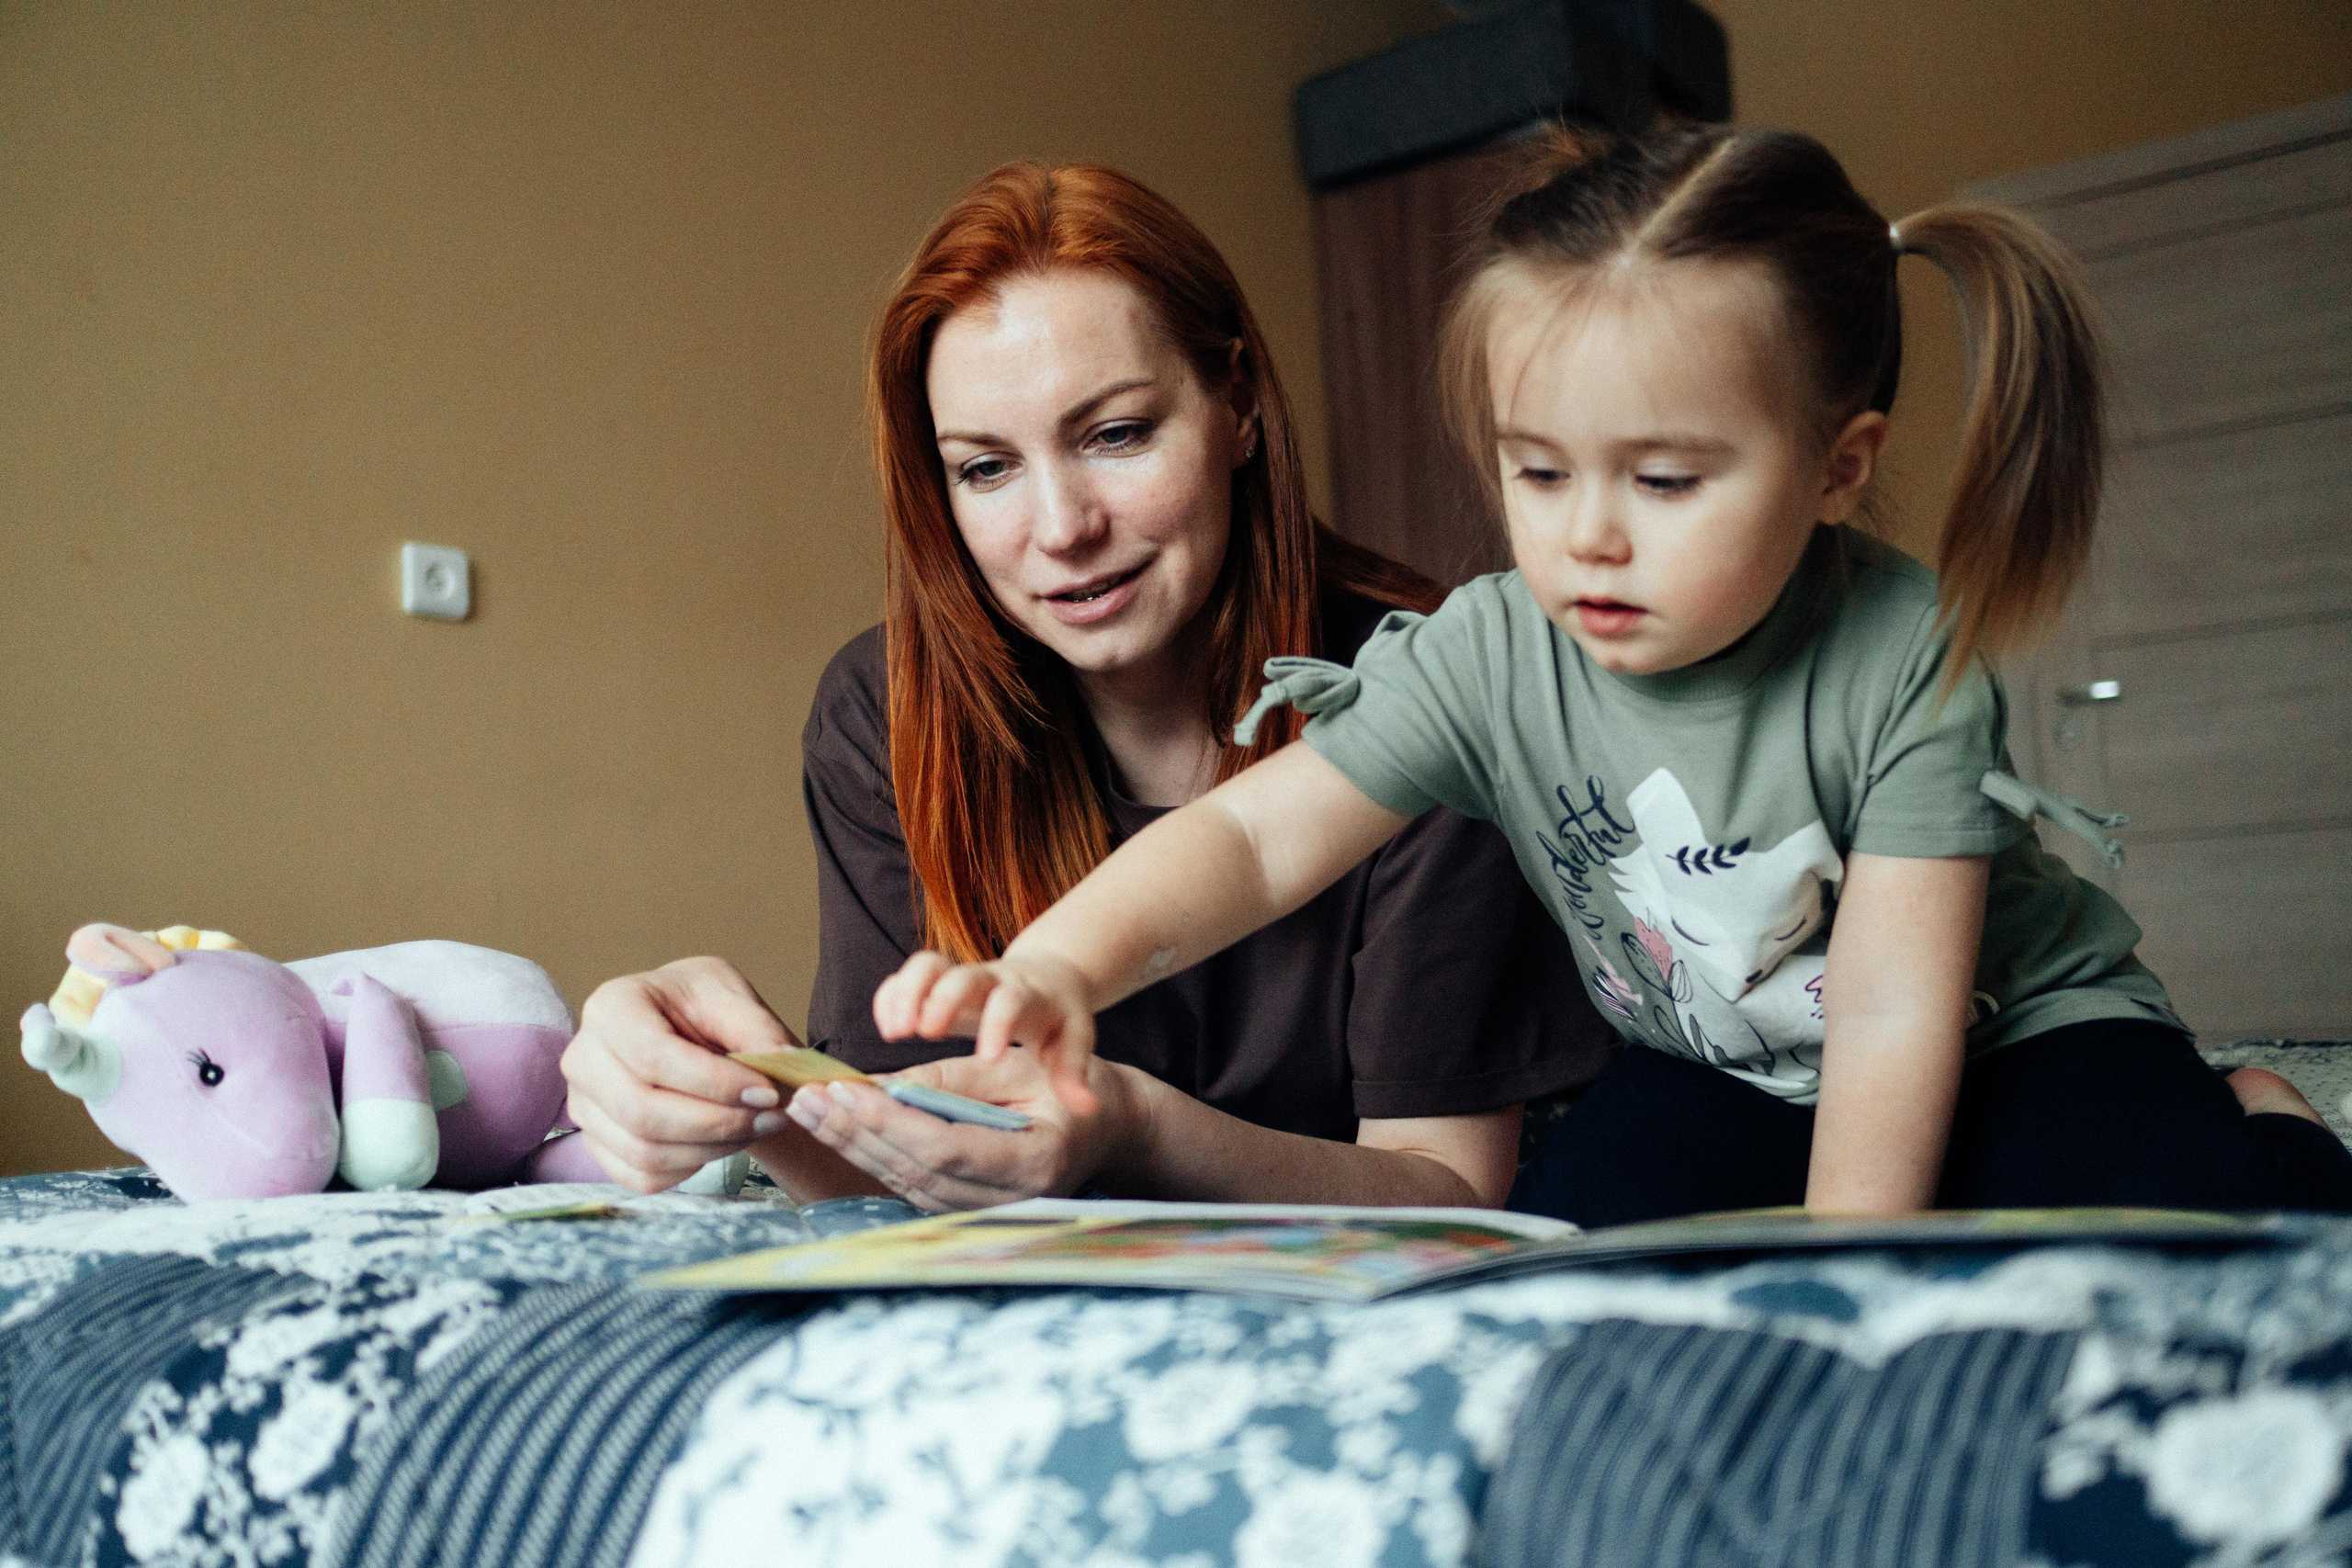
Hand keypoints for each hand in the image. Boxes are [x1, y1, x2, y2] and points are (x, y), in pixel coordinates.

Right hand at [561, 956, 798, 1192]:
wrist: (682, 1028)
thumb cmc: (700, 1007)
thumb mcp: (731, 995)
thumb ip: (757, 1028)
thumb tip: (784, 1064)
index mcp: (611, 1007)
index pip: (652, 1056)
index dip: (715, 1083)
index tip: (768, 1093)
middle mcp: (583, 1058)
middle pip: (641, 1112)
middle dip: (718, 1123)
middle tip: (771, 1117)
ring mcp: (583, 1106)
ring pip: (644, 1151)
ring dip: (712, 1149)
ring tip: (755, 1127)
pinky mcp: (596, 1144)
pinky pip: (641, 1177)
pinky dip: (689, 1167)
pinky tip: (719, 1142)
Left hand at [784, 1049, 1133, 1211]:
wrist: (1109, 1126)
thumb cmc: (1070, 1086)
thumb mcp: (1020, 1066)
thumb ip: (955, 1079)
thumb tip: (883, 1086)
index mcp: (1034, 1163)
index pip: (945, 1147)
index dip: (889, 1122)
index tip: (844, 1089)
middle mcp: (1012, 1200)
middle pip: (916, 1171)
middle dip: (856, 1133)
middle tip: (808, 1098)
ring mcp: (992, 1213)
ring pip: (906, 1183)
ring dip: (854, 1146)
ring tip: (811, 1111)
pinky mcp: (971, 1209)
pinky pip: (913, 1184)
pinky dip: (873, 1155)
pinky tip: (841, 1129)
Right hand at [872, 950, 1100, 1111]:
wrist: (1049, 977)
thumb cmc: (1058, 1018)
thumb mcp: (1074, 1042)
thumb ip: (1074, 1073)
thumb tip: (1087, 1108)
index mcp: (1027, 994)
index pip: (1012, 1001)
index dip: (998, 1024)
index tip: (987, 1057)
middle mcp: (990, 979)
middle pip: (961, 976)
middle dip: (939, 1000)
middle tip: (918, 1034)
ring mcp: (959, 975)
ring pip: (927, 966)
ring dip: (906, 994)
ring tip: (893, 1034)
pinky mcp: (936, 980)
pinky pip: (906, 976)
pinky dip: (891, 996)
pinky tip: (885, 1028)